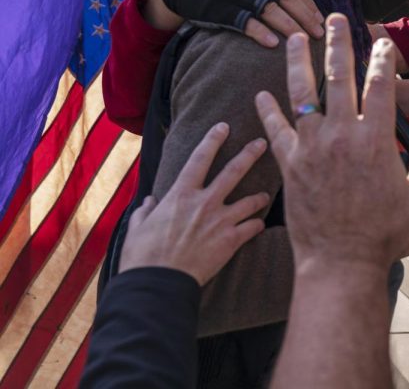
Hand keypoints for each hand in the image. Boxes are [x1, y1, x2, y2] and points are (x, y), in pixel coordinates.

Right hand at [119, 123, 269, 284]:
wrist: (159, 283)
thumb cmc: (143, 256)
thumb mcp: (138, 227)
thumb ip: (147, 210)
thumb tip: (151, 201)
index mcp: (180, 194)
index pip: (200, 158)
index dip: (213, 140)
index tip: (224, 127)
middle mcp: (204, 202)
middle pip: (234, 171)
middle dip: (250, 154)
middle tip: (263, 143)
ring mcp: (220, 220)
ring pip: (250, 201)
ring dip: (260, 196)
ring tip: (266, 194)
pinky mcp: (231, 241)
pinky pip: (252, 227)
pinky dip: (256, 225)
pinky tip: (259, 225)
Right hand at [151, 0, 324, 43]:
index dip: (308, 4)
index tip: (321, 21)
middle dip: (304, 17)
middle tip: (318, 35)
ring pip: (268, 8)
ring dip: (288, 25)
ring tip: (302, 41)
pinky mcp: (220, 8)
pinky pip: (243, 20)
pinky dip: (259, 31)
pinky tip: (273, 43)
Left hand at [255, 16, 408, 268]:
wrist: (341, 261)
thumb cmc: (384, 232)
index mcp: (376, 139)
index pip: (381, 85)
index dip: (381, 59)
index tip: (380, 42)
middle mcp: (342, 135)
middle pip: (339, 78)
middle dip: (338, 43)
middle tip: (333, 19)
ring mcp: (312, 148)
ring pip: (302, 94)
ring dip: (298, 62)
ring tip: (295, 38)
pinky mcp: (289, 164)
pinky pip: (275, 130)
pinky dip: (267, 111)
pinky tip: (261, 94)